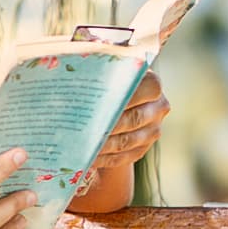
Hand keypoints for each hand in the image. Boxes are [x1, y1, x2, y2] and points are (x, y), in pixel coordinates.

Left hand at [73, 74, 167, 212]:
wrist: (117, 99)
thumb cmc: (107, 79)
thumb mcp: (105, 69)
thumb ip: (96, 69)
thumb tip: (70, 71)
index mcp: (152, 83)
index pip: (144, 89)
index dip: (122, 97)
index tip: (99, 103)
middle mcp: (158, 108)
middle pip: (134, 119)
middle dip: (108, 126)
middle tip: (84, 129)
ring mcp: (153, 130)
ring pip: (128, 142)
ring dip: (104, 146)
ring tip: (81, 147)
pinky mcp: (143, 148)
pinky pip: (124, 157)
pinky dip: (104, 159)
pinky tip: (87, 158)